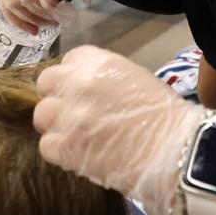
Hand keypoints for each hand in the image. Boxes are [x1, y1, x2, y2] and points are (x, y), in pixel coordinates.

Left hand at [34, 46, 206, 214]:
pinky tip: (78, 154)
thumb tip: (89, 91)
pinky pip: (46, 145)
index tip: (82, 91)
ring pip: (42, 115)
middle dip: (58, 96)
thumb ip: (105, 79)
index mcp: (98, 62)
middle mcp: (77, 83)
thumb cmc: (163, 115)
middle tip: (73, 113)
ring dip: (56, 124)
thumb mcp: (135, 79)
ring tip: (75, 136)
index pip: (69, 60)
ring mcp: (67, 115)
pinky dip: (60, 151)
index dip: (74, 77)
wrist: (172, 151)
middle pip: (47, 83)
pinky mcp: (64, 146)